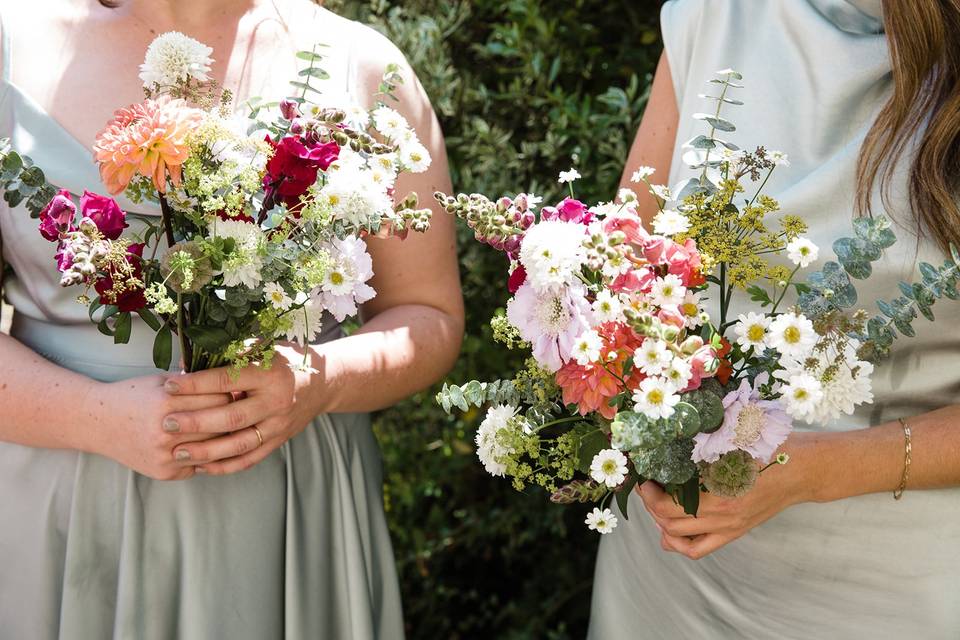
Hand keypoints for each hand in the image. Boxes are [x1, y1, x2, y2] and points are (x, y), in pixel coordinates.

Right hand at [83, 374, 231, 480]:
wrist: (97, 421)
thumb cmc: (134, 395)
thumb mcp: (162, 381)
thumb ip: (194, 383)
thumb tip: (233, 383)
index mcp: (167, 402)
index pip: (219, 399)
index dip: (231, 395)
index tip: (239, 391)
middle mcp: (166, 431)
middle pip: (220, 425)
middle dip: (233, 416)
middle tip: (242, 410)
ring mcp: (164, 455)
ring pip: (214, 448)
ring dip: (225, 439)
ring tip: (233, 428)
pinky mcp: (164, 472)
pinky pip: (200, 465)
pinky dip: (208, 456)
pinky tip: (213, 446)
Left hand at [161, 345, 318, 475]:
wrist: (321, 383)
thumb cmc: (284, 361)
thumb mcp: (263, 347)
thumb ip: (229, 353)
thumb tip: (187, 362)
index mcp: (269, 373)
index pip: (226, 379)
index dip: (196, 384)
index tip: (169, 386)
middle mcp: (276, 401)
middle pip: (231, 417)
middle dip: (196, 422)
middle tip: (167, 424)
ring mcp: (278, 425)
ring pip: (239, 444)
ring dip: (207, 451)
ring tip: (179, 452)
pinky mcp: (279, 441)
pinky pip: (250, 459)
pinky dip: (226, 466)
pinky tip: (202, 466)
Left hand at [636, 433, 817, 558]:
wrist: (801, 470)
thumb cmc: (767, 447)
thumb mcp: (734, 438)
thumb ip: (704, 443)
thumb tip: (670, 440)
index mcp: (721, 494)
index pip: (668, 506)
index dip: (648, 494)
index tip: (643, 477)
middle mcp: (723, 517)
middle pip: (669, 524)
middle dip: (650, 505)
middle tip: (646, 487)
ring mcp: (729, 527)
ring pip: (681, 539)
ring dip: (661, 524)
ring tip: (655, 505)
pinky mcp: (735, 532)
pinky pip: (700, 549)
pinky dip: (679, 543)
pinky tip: (670, 530)